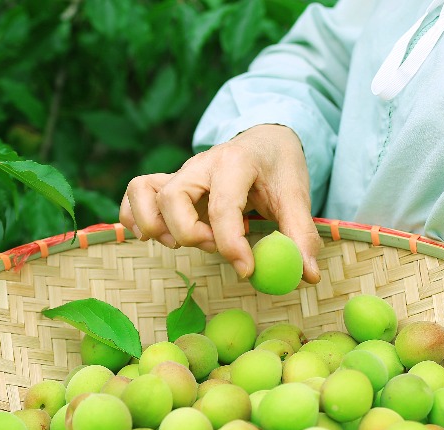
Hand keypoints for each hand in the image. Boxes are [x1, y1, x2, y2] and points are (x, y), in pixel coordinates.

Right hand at [119, 124, 322, 283]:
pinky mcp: (169, 182)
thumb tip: (306, 276)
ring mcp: (181, 172)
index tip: (248, 270)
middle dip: (191, 233)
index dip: (232, 245)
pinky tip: (159, 235)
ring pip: (147, 192)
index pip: (223, 206)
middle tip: (214, 246)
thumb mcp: (297, 195)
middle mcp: (201, 163)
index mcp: (236, 161)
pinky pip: (137, 192)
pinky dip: (137, 216)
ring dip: (159, 226)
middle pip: (173, 198)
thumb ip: (300, 235)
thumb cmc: (279, 168)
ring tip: (188, 241)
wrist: (265, 140)